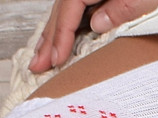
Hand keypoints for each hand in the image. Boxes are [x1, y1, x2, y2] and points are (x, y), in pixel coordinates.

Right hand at [29, 0, 157, 70]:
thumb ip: (120, 9)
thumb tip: (96, 25)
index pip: (69, 10)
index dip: (60, 36)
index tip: (55, 60)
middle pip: (61, 10)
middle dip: (48, 40)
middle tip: (37, 67)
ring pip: (65, 10)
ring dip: (53, 34)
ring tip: (42, 57)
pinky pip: (75, 9)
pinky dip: (66, 26)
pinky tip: (61, 39)